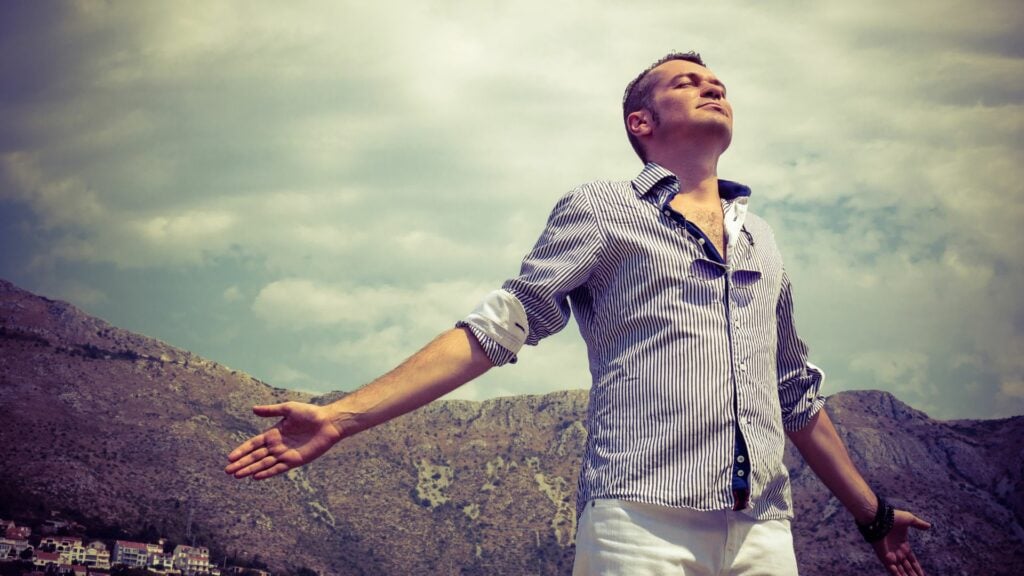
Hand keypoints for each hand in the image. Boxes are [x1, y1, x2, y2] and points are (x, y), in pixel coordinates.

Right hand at [224, 402, 343, 479]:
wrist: (328, 422)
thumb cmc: (310, 413)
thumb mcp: (288, 409)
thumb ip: (271, 411)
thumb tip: (253, 409)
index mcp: (274, 433)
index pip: (254, 444)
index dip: (242, 450)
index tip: (230, 457)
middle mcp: (277, 446)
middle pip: (256, 456)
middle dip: (242, 463)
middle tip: (227, 471)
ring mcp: (285, 454)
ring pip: (264, 464)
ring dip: (250, 470)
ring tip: (237, 476)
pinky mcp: (295, 461)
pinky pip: (278, 468)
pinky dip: (267, 473)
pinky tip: (256, 477)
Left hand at [872, 509, 930, 575]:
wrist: (878, 518)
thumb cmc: (892, 517)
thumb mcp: (909, 519)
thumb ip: (918, 524)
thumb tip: (929, 526)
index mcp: (903, 545)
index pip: (912, 560)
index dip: (917, 568)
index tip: (922, 575)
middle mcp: (897, 552)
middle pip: (907, 567)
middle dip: (913, 574)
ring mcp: (890, 555)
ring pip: (901, 570)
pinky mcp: (884, 557)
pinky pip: (891, 569)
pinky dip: (897, 575)